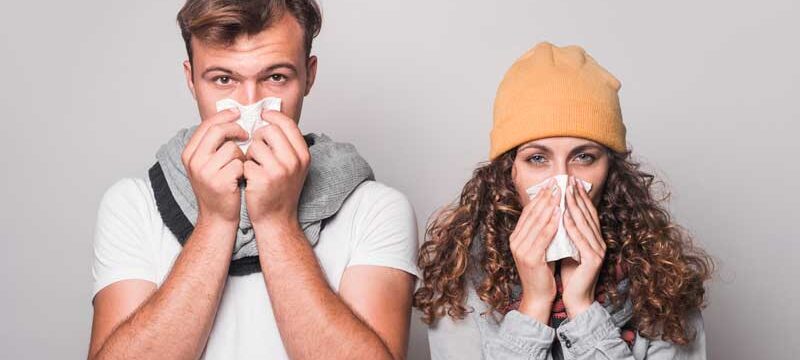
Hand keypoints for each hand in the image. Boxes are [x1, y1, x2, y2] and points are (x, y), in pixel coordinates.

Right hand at [181, 108, 247, 225]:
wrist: (218, 217)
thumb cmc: (218, 188)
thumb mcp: (208, 164)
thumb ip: (213, 144)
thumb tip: (230, 117)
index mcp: (189, 153)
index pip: (206, 125)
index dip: (224, 116)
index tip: (238, 113)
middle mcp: (194, 161)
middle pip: (217, 131)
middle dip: (236, 129)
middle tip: (246, 134)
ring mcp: (205, 172)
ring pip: (232, 148)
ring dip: (242, 156)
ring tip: (240, 167)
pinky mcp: (219, 182)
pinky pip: (239, 164)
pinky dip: (245, 169)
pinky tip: (241, 178)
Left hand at [243, 109, 309, 227]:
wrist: (276, 219)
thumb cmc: (282, 190)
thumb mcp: (294, 166)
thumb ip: (287, 144)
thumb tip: (272, 118)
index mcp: (303, 155)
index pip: (287, 124)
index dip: (273, 116)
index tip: (263, 114)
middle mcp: (293, 161)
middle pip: (269, 130)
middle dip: (258, 137)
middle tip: (257, 148)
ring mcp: (278, 170)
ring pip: (255, 145)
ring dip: (250, 154)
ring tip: (255, 167)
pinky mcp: (261, 179)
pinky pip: (246, 161)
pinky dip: (245, 169)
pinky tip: (251, 179)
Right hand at [509, 177, 560, 323]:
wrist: (538, 295)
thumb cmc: (542, 271)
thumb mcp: (540, 247)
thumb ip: (541, 231)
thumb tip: (552, 210)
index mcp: (516, 238)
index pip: (527, 212)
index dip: (539, 197)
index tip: (551, 185)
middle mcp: (515, 242)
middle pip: (532, 214)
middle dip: (545, 197)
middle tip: (557, 183)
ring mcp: (521, 250)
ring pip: (537, 223)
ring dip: (549, 206)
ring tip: (560, 194)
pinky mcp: (531, 258)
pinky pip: (543, 237)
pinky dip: (552, 224)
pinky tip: (560, 214)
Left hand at [561, 175, 606, 318]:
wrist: (576, 297)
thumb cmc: (571, 273)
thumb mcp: (569, 247)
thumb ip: (567, 232)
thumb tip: (558, 212)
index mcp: (595, 238)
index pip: (587, 212)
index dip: (580, 196)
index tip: (570, 181)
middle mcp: (600, 241)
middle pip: (587, 214)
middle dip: (577, 196)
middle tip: (568, 180)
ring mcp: (598, 250)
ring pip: (584, 223)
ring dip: (574, 206)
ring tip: (565, 192)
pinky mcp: (593, 260)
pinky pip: (580, 239)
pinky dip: (572, 226)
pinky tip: (564, 216)